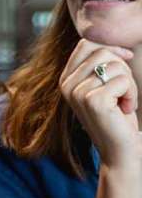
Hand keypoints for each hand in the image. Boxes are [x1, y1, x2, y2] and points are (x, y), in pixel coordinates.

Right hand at [60, 38, 141, 169]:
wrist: (119, 152)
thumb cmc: (116, 118)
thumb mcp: (103, 88)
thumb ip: (100, 67)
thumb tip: (117, 46)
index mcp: (66, 79)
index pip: (86, 44)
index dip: (110, 47)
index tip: (126, 57)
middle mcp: (67, 84)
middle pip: (102, 52)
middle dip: (122, 69)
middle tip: (125, 91)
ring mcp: (78, 92)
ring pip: (115, 66)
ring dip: (129, 84)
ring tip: (125, 101)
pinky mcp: (94, 100)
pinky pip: (123, 81)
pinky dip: (132, 94)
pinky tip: (126, 109)